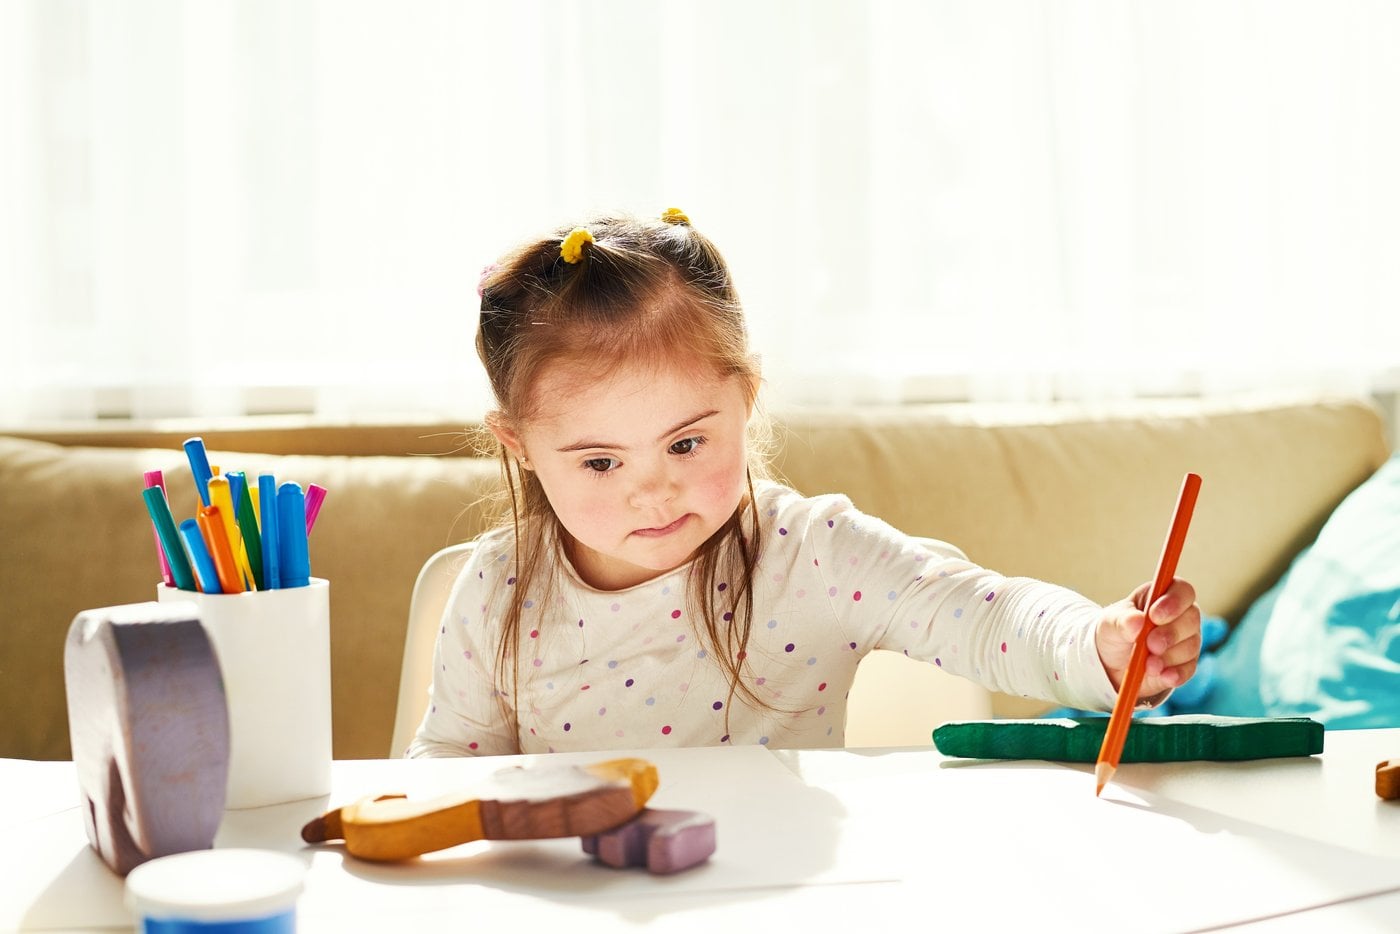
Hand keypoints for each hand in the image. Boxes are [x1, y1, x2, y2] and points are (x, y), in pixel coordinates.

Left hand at [1095, 578, 1201, 699]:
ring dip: (1168, 657)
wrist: (1111, 664)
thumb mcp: (1109, 624)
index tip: (1154, 615)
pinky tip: (1162, 676)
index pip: (1182, 590)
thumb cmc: (1114, 633)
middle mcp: (1180, 616)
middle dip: (1170, 633)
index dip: (1174, 601)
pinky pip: (1188, 669)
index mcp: (1161, 596)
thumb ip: (1122, 621)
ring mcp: (1186, 641)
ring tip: (1148, 664)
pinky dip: (1175, 674)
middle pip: (1191, 619)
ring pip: (1190, 646)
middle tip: (1151, 644)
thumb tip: (1137, 621)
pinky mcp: (1186, 665)